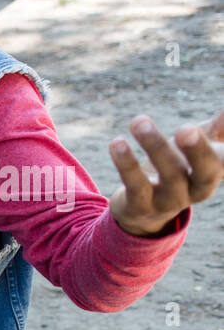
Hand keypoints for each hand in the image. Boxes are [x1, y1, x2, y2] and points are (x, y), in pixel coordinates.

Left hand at [107, 108, 223, 236]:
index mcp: (214, 172)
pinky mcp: (140, 207)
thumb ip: (219, 127)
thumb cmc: (178, 169)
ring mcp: (169, 201)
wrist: (143, 211)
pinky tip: (117, 142)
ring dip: (155, 147)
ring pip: (168, 176)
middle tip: (185, 128)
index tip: (220, 118)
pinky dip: (126, 164)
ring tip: (139, 121)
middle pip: (206, 172)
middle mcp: (196, 189)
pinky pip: (135, 185)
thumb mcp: (200, 147)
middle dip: (197, 150)